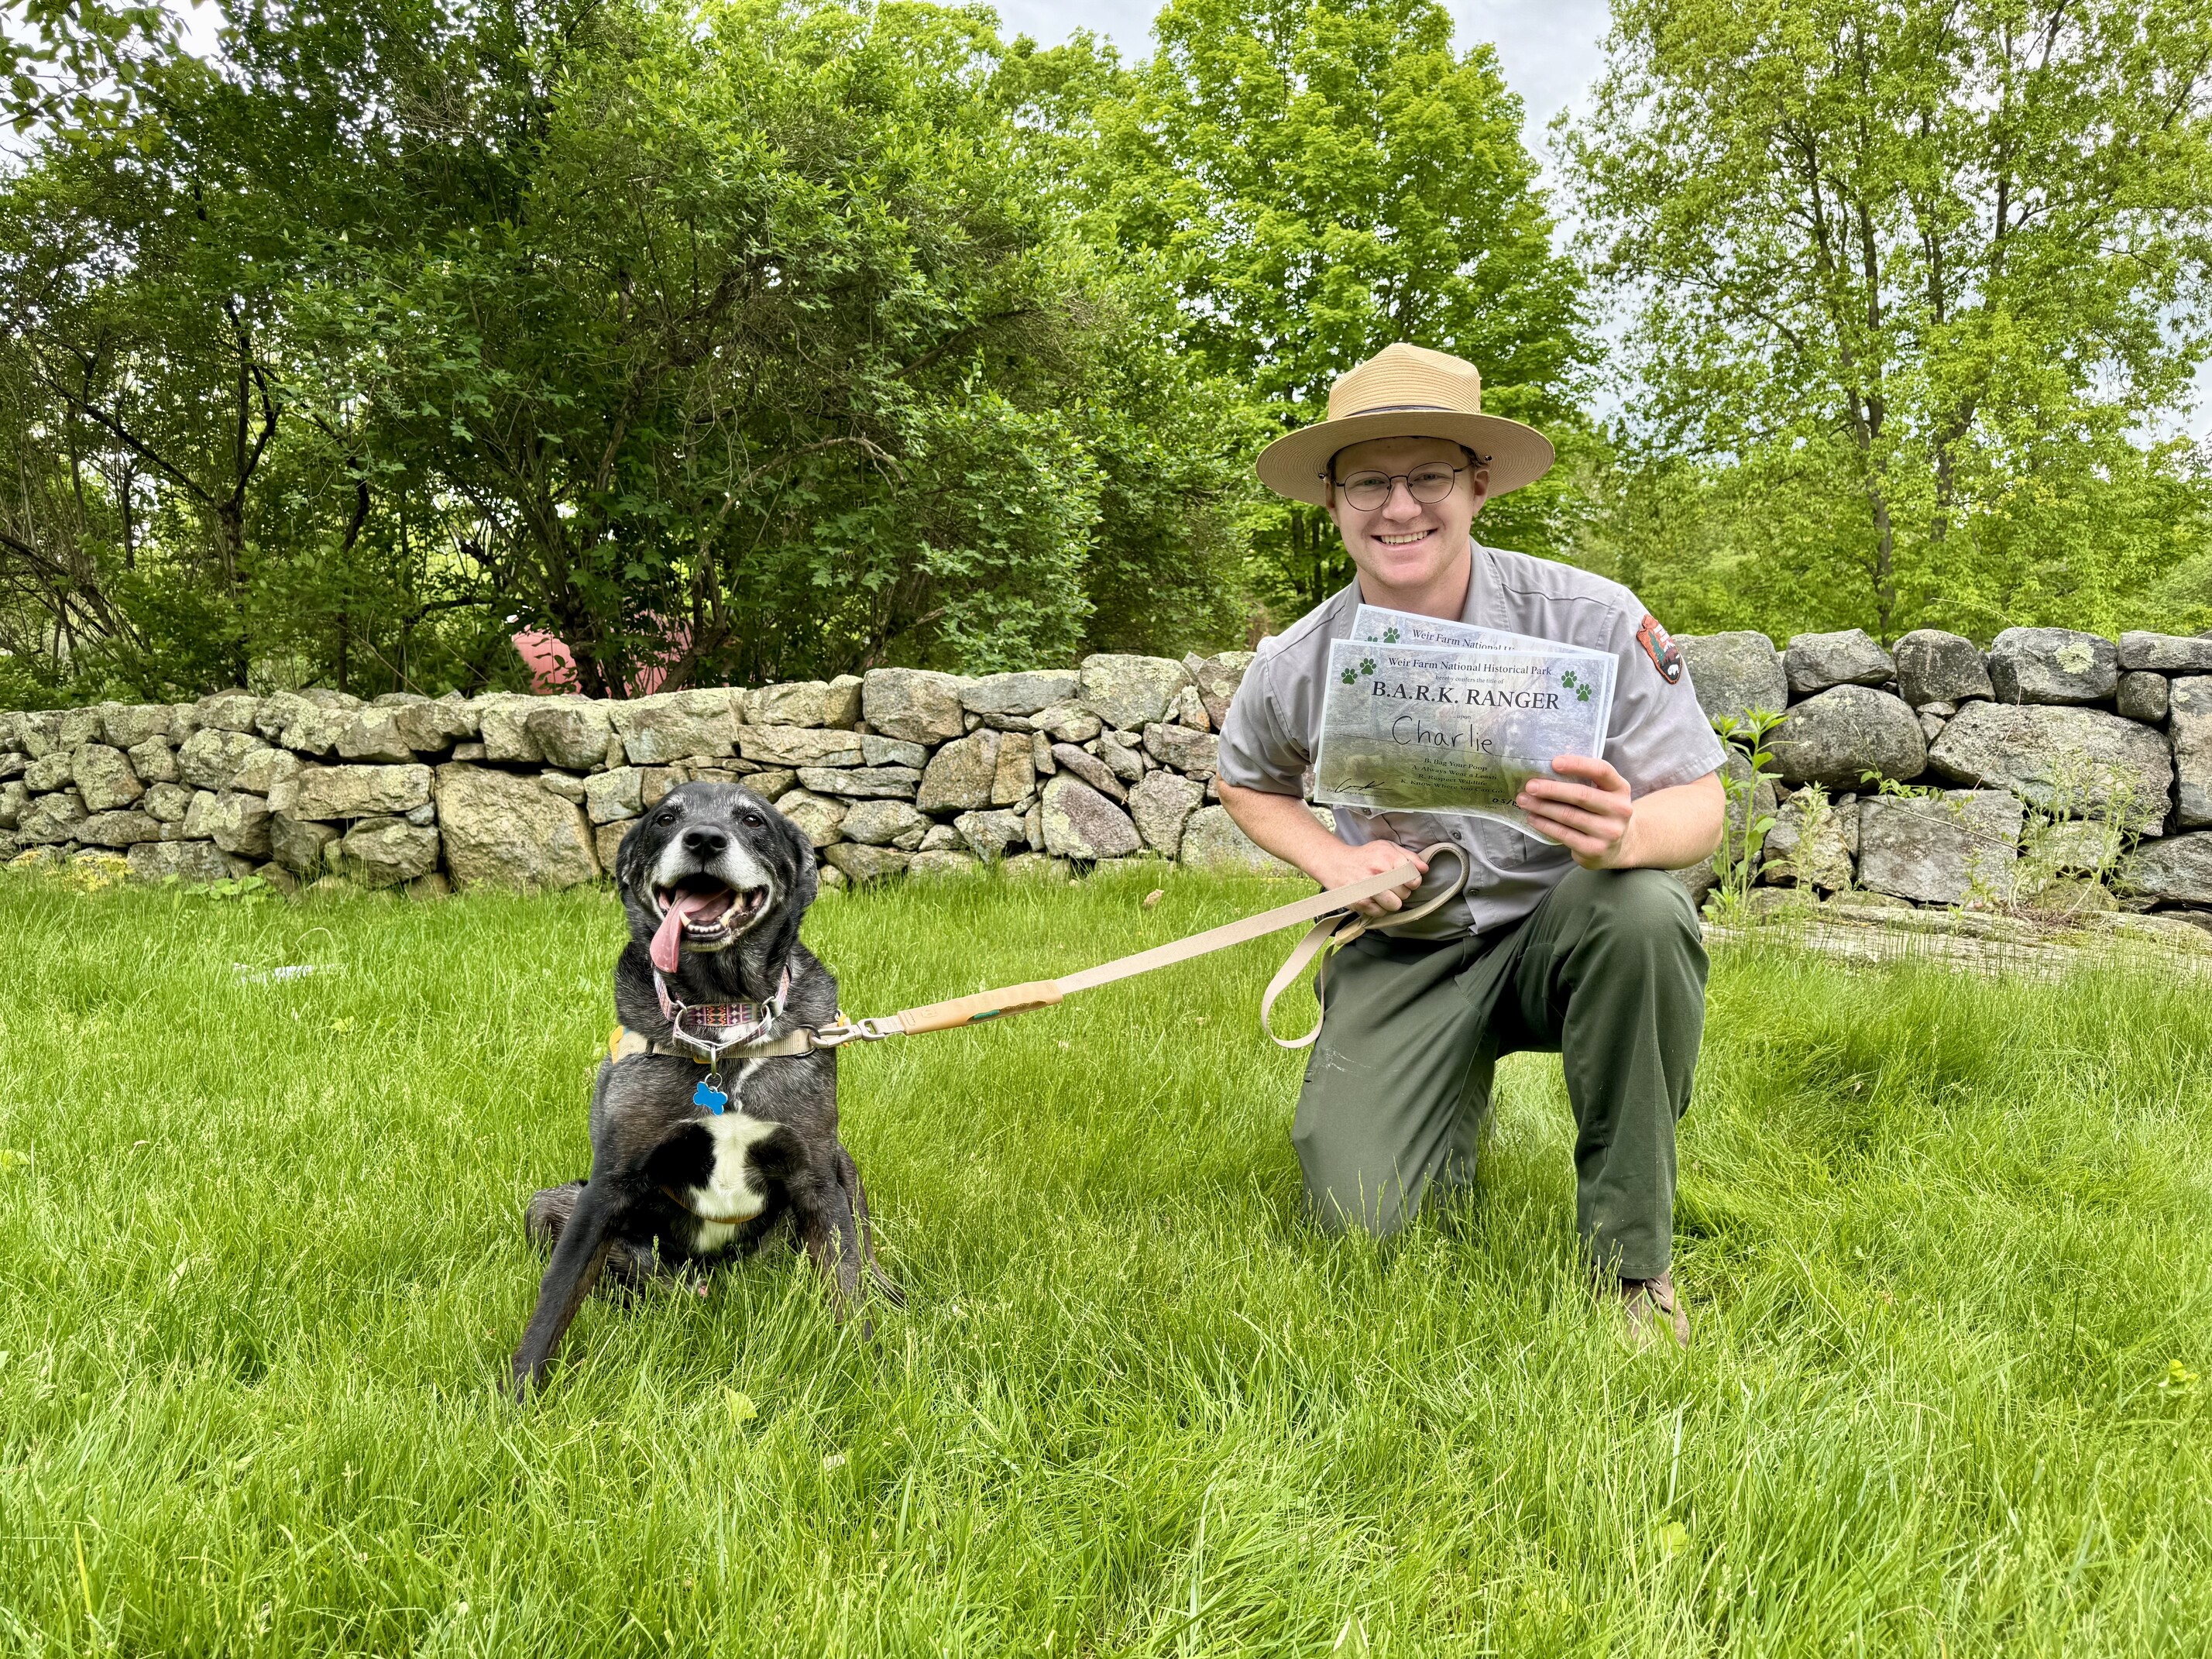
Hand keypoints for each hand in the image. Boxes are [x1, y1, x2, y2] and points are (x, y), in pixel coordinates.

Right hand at [1304, 838, 1428, 916]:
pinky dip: (1379, 908)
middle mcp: (1379, 872)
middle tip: (1391, 885)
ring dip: (1392, 901)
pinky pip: (1381, 912)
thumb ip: (1409, 857)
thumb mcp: (1387, 848)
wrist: (1335, 864)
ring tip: (1384, 893)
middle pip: (1406, 893)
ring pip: (1395, 905)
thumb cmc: (1364, 857)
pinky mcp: (1361, 902)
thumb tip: (1424, 869)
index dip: (1413, 881)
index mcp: (1388, 857)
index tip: (1407, 880)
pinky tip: (1374, 898)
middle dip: (1401, 891)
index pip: (1413, 877)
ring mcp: (1369, 889)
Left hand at [1518, 754, 1635, 868]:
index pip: (1602, 770)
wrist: (1617, 847)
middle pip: (1581, 795)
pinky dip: (1545, 825)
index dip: (1578, 764)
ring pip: (1569, 815)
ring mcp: (1609, 831)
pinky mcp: (1595, 849)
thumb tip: (1544, 772)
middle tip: (1529, 786)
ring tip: (1524, 801)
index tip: (1554, 762)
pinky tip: (1533, 818)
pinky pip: (1564, 834)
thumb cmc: (1601, 812)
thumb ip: (1583, 781)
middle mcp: (1620, 809)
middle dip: (1551, 789)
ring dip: (1542, 807)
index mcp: (1620, 788)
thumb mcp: (1603, 794)